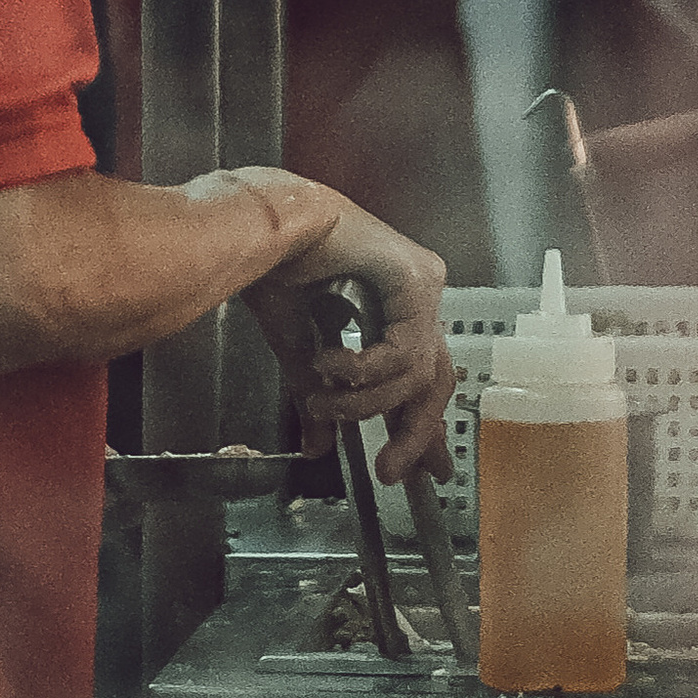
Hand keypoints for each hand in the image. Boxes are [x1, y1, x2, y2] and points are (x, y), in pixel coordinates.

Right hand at [241, 199, 455, 493]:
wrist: (260, 227)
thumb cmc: (278, 269)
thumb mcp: (302, 352)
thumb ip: (320, 397)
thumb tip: (319, 447)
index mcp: (395, 311)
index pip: (423, 378)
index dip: (422, 427)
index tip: (424, 470)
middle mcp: (417, 296)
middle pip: (436, 380)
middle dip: (414, 432)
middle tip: (389, 470)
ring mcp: (423, 285)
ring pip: (419, 373)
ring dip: (366, 402)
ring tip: (325, 402)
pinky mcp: (417, 279)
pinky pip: (405, 350)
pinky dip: (365, 370)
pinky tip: (331, 363)